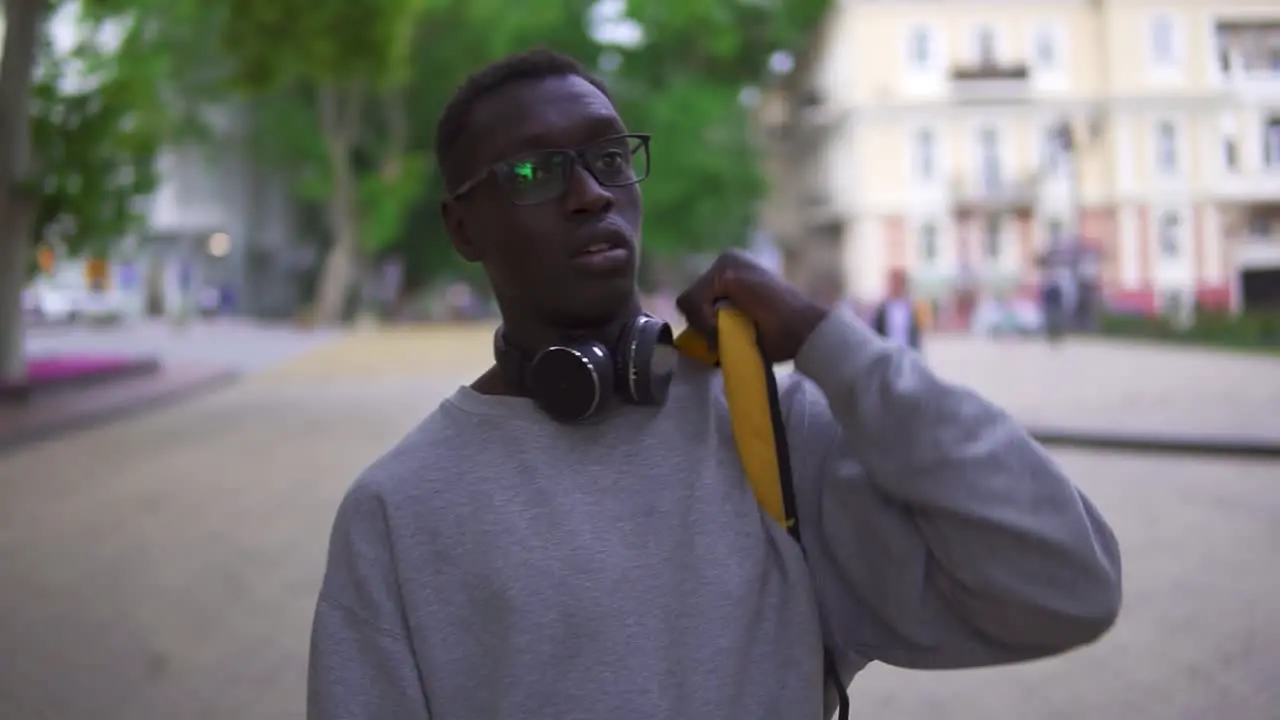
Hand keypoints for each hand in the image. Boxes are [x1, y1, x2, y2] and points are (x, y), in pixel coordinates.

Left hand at [676, 250, 828, 361]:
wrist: (804, 331)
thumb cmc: (778, 335)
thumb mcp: (737, 323)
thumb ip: (714, 320)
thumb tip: (689, 333)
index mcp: (730, 270)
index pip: (694, 299)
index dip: (703, 323)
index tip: (728, 332)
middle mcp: (726, 259)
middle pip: (689, 299)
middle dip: (703, 322)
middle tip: (733, 331)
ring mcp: (726, 261)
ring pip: (689, 301)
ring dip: (707, 325)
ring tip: (737, 327)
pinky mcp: (727, 270)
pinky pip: (694, 302)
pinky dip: (706, 321)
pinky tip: (733, 324)